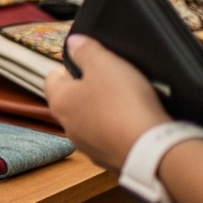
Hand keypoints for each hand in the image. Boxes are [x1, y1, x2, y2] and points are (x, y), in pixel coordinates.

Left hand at [44, 35, 170, 170]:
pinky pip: (111, 139)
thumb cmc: (123, 104)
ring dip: (105, 111)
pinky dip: (120, 130)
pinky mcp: (109, 159)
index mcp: (60, 102)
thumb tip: (73, 43)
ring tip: (129, 101)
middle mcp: (68, 127)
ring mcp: (88, 146)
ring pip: (92, 121)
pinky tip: (136, 123)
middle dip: (90, 89)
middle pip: (73, 101)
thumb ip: (86, 50)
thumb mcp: (104, 63)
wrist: (150, 149)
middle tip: (112, 80)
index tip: (88, 63)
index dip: (70, 67)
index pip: (52, 79)